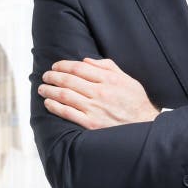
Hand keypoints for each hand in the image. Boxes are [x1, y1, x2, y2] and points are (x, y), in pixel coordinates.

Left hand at [38, 57, 159, 129]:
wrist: (145, 126)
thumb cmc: (135, 102)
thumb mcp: (127, 79)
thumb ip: (107, 67)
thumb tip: (86, 61)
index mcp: (109, 79)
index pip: (79, 68)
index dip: (64, 65)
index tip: (55, 66)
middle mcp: (100, 92)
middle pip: (69, 80)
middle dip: (53, 76)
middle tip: (45, 76)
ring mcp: (94, 109)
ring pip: (65, 95)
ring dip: (50, 90)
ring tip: (42, 88)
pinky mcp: (90, 124)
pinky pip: (67, 113)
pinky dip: (54, 106)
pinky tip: (48, 102)